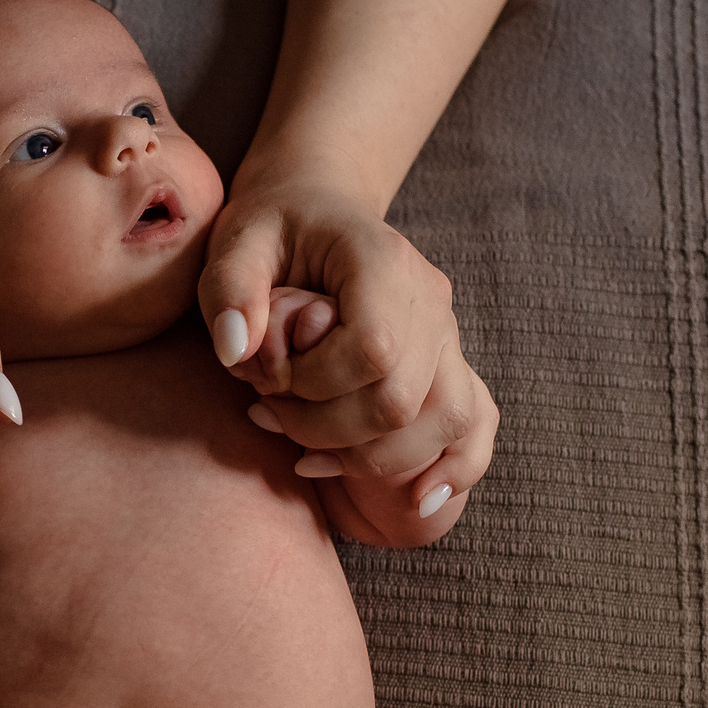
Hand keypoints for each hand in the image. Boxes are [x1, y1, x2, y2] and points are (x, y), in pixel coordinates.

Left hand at [201, 177, 497, 548]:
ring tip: (309, 454)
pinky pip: (478, 425)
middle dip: (327, 431)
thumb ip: (229, 290)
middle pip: (404, 400)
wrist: (318, 208)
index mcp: (383, 262)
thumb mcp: (235, 241)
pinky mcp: (450, 363)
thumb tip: (240, 353)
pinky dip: (452, 468)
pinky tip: (416, 499)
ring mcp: (448, 334)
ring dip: (372, 458)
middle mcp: (431, 300)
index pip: (374, 351)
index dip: (314, 386)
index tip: (266, 379)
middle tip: (269, 415)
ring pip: (446, 422)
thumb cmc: (273, 228)